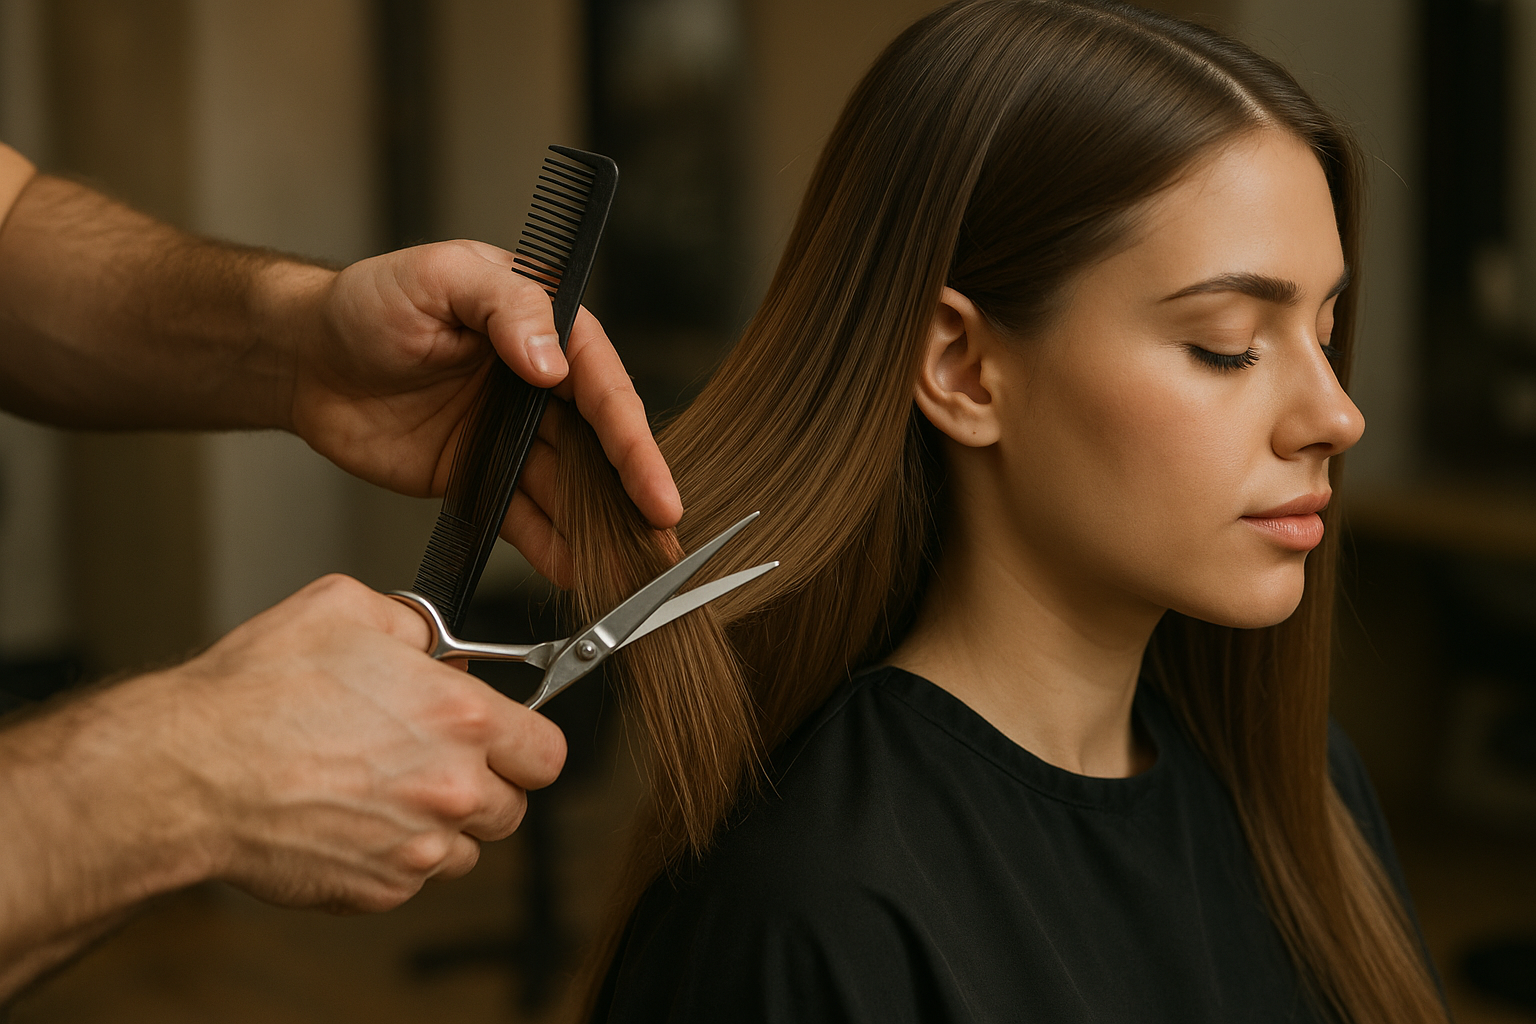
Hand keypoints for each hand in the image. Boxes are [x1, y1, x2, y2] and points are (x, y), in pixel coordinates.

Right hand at [159, 574, 565, 910]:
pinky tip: (350, 818)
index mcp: (460, 718)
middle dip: (483, 783)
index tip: (505, 740)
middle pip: (512, 806)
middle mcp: (451, 788)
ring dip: (440, 824)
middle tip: (433, 760)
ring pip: (465, 849)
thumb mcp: (342, 607)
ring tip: (383, 789)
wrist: (189, 772)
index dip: (526, 744)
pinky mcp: (378, 889)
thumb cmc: (256, 692)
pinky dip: (393, 855)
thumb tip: (432, 644)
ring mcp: (416, 847)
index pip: (546, 753)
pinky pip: (412, 878)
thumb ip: (412, 623)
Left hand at [280, 241, 682, 584]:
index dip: (633, 441)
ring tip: (632, 567)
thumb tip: (552, 364)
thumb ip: (505, 307)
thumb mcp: (440, 277)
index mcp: (545, 328)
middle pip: (601, 445)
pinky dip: (550, 545)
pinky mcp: (479, 476)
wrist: (304, 357)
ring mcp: (511, 435)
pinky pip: (523, 516)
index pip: (603, 387)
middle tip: (664, 536)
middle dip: (635, 492)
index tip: (654, 488)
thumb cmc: (369, 301)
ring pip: (570, 487)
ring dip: (600, 526)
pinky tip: (574, 570)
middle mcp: (540, 385)